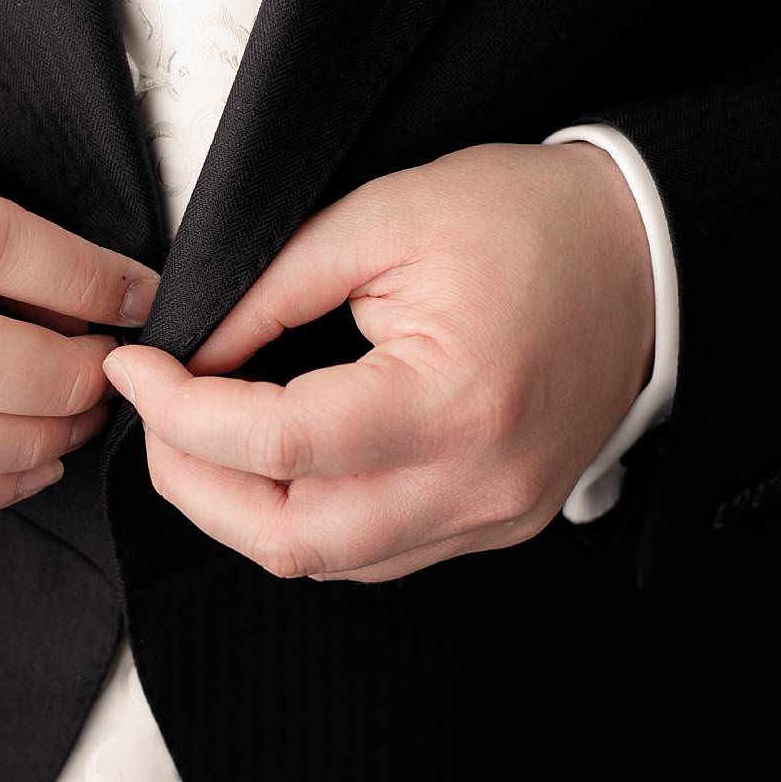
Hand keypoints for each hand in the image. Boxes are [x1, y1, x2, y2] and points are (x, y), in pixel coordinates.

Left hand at [104, 142, 653, 581]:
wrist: (645, 254)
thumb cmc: (528, 220)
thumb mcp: (383, 218)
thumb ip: (272, 288)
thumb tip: (190, 351)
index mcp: (453, 400)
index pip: (279, 444)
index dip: (182, 413)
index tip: (136, 368)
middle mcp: (477, 483)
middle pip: (292, 538)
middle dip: (196, 484)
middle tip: (155, 418)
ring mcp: (494, 515)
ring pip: (329, 563)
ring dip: (247, 511)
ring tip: (206, 438)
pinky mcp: (500, 522)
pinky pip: (378, 554)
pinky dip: (312, 517)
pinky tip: (282, 463)